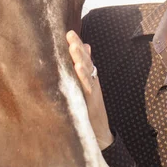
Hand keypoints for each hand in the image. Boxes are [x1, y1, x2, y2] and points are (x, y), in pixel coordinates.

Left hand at [67, 30, 113, 149]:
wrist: (98, 133)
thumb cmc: (89, 110)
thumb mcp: (85, 89)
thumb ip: (83, 71)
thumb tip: (85, 50)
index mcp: (88, 77)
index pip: (83, 58)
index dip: (77, 45)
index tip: (68, 32)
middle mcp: (91, 81)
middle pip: (86, 61)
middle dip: (78, 47)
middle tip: (70, 34)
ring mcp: (92, 90)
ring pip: (87, 71)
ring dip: (81, 58)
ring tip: (74, 46)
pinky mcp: (91, 101)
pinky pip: (87, 87)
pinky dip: (83, 77)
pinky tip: (77, 68)